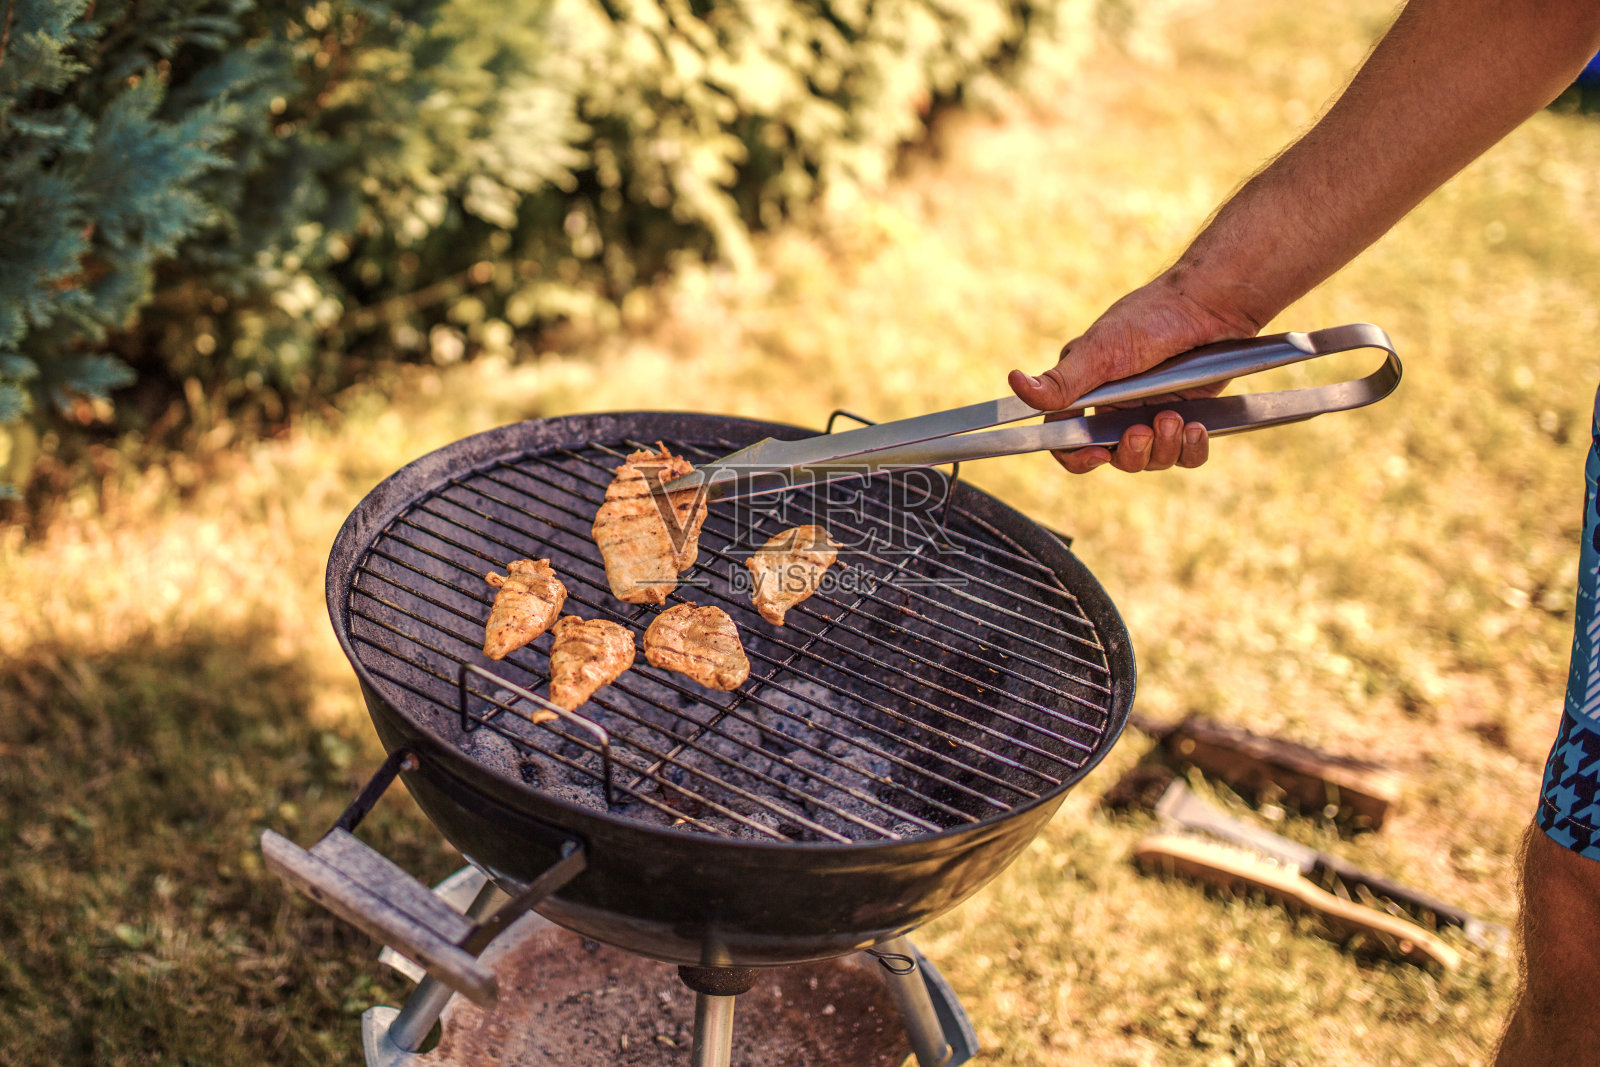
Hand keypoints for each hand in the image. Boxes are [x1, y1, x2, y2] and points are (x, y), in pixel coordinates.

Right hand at [1008, 276, 1260, 472]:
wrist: (1212, 305)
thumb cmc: (1151, 318)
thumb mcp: (1101, 351)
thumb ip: (1060, 380)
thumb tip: (1014, 384)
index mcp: (1087, 392)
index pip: (1066, 439)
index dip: (1077, 457)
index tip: (1097, 454)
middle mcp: (1117, 407)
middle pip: (1114, 457)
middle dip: (1131, 453)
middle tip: (1144, 430)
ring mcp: (1154, 413)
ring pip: (1152, 460)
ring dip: (1164, 448)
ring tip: (1176, 419)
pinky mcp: (1190, 416)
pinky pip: (1187, 455)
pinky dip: (1192, 449)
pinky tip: (1197, 427)